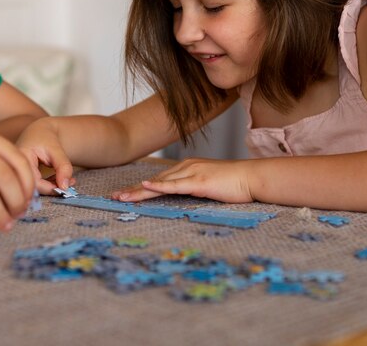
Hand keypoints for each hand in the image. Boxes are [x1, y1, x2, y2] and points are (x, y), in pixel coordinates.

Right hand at [15, 120, 75, 194]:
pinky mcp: (23, 176)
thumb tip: (65, 187)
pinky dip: (49, 184)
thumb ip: (62, 166)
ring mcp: (18, 173)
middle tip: (71, 184)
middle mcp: (16, 168)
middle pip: (32, 187)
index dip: (50, 188)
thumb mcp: (56, 149)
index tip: (66, 187)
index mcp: (20, 158)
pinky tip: (60, 179)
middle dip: (53, 188)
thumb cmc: (45, 136)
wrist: (38, 131)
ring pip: (35, 188)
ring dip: (52, 187)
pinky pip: (36, 185)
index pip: (33, 182)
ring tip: (70, 181)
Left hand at [111, 158, 253, 203]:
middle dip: (133, 190)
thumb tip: (183, 199)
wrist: (253, 177)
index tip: (124, 194)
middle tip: (114, 197)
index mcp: (187, 168)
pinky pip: (175, 185)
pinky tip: (145, 187)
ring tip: (121, 198)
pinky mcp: (199, 182)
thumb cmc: (234, 184)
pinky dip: (159, 187)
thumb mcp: (209, 186)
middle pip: (154, 181)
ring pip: (159, 183)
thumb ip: (195, 189)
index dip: (140, 188)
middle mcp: (186, 167)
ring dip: (139, 191)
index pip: (159, 180)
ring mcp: (192, 173)